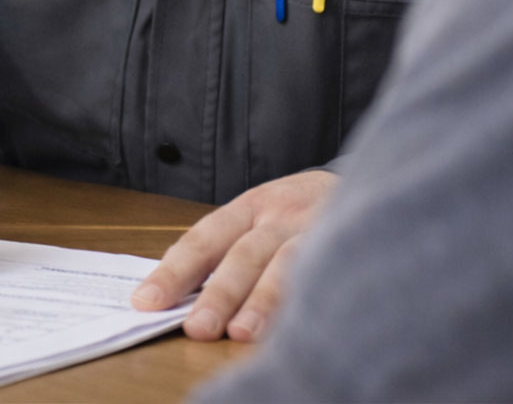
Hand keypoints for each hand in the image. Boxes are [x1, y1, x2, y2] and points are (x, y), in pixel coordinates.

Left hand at [131, 168, 335, 341]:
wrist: (366, 180)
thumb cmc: (298, 212)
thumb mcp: (261, 215)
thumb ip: (227, 248)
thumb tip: (177, 293)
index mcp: (251, 206)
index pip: (205, 237)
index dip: (175, 270)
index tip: (146, 301)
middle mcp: (282, 215)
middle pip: (245, 253)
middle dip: (220, 292)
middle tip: (196, 327)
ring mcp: (318, 230)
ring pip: (288, 264)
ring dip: (264, 300)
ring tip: (242, 333)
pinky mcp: (349, 246)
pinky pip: (329, 273)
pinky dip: (313, 299)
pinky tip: (301, 326)